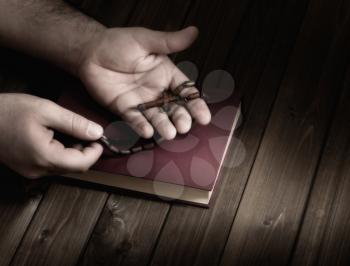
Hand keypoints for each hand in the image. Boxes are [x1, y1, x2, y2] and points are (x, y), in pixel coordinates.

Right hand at [0, 93, 103, 177]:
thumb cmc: (7, 111)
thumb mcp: (45, 110)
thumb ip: (74, 123)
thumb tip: (97, 132)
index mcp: (45, 157)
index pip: (82, 164)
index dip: (95, 152)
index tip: (100, 138)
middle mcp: (39, 170)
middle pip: (74, 167)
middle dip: (86, 152)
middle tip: (87, 132)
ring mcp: (31, 172)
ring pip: (64, 167)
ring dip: (75, 152)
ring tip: (73, 132)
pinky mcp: (27, 168)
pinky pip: (52, 165)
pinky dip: (62, 153)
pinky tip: (59, 138)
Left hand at [78, 26, 210, 139]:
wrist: (91, 51)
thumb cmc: (119, 42)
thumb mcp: (146, 40)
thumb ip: (169, 41)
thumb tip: (194, 31)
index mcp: (166, 75)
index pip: (185, 92)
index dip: (195, 104)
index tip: (204, 117)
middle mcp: (157, 91)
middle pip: (173, 108)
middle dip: (181, 118)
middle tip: (184, 126)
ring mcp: (141, 102)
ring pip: (156, 116)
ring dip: (164, 126)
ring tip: (170, 133)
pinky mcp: (124, 109)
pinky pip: (134, 119)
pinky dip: (141, 126)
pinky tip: (147, 132)